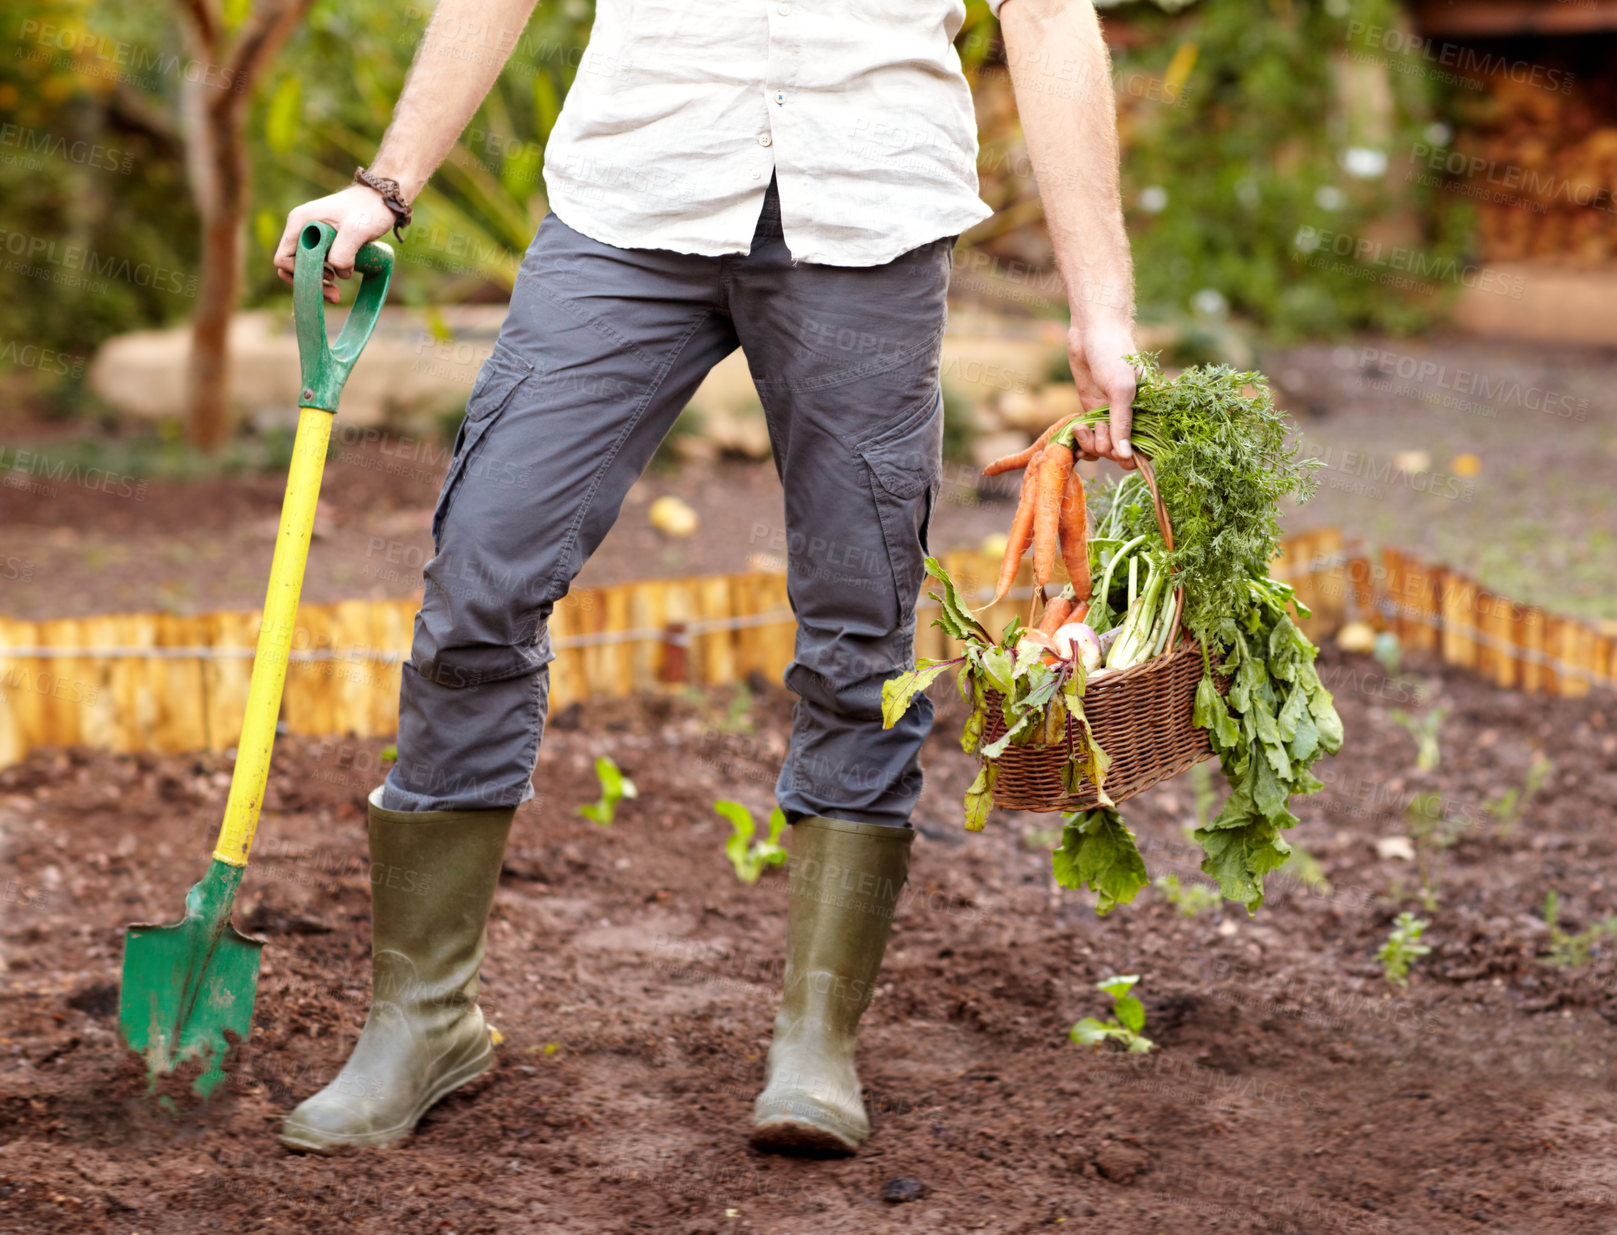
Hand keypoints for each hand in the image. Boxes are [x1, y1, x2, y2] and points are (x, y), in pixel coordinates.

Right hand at [273, 186, 398, 303]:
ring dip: (318, 283)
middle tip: (335, 296)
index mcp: (300, 221)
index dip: (301, 274)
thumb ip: (344, 250)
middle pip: (292, 266)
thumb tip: (336, 271)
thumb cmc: (369, 209)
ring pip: (304, 267)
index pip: (284, 258)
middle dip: (310, 283)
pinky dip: (326, 276)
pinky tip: (341, 277)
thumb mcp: (358, 229)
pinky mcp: (322, 241)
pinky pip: (316, 264)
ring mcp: (310, 235)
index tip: (327, 277)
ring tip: (338, 293)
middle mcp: (300, 228)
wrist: (382, 199)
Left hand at [1065, 317, 1137, 468]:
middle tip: (1098, 426)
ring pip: (1103, 450)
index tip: (1118, 452)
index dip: (1132, 456)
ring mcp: (1110, 417)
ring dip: (1090, 445)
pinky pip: (1089, 441)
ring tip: (1082, 427)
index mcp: (1148, 413)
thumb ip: (1122, 423)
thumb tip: (1125, 456)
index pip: (1146, 450)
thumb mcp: (1121, 390)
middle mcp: (1131, 418)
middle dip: (1106, 447)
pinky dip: (1081, 444)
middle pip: (1120, 454)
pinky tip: (1075, 435)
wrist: (1092, 333)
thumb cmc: (1114, 355)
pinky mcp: (1092, 413)